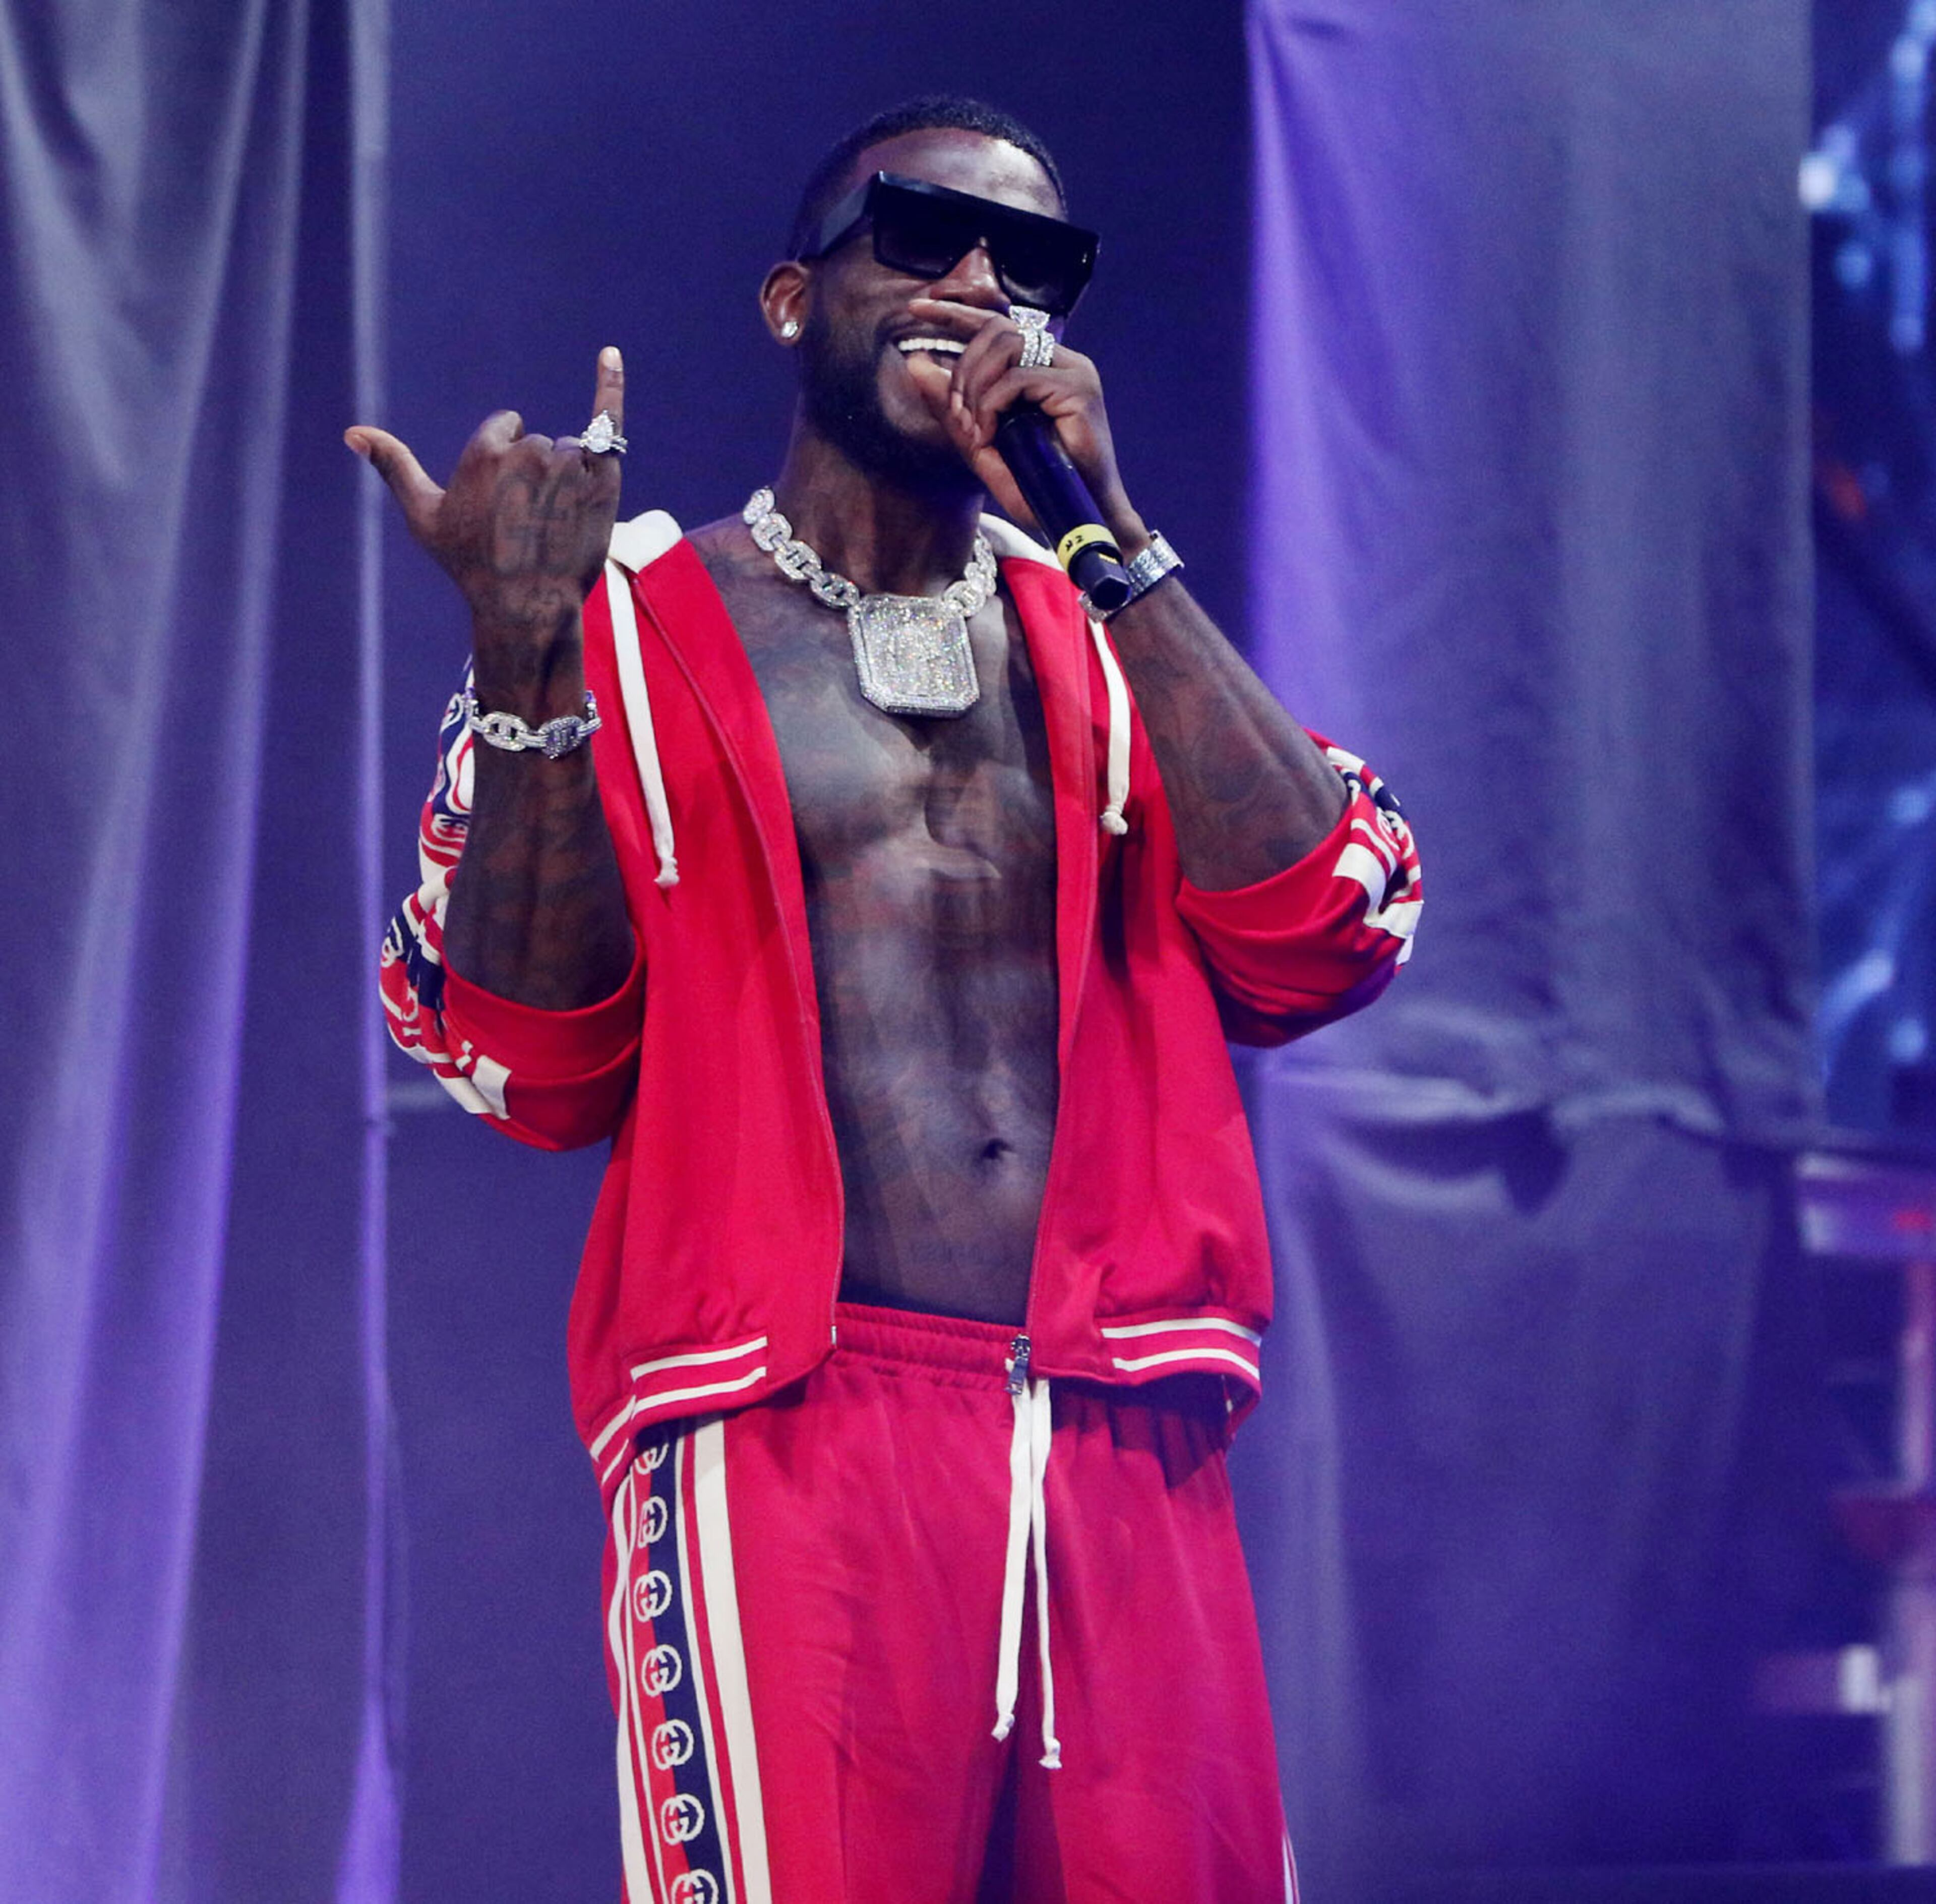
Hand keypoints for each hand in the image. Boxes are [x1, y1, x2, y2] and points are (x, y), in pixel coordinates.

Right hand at [345, 348, 625, 655]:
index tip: (504, 500)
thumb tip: (352, 432)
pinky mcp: (603, 479)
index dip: (507, 462)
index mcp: (485, 452)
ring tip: (557, 523)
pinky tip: (609, 355)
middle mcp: (528, 453)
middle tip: (531, 523)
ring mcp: (568, 466)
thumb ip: (394, 466)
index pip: (506, 428)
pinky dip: (609, 387)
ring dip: (567, 479)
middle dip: (537, 476)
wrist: (527, 606)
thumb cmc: (471, 565)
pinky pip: (607, 424)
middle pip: (539, 444)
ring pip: (570, 452)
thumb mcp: (425, 517)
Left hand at [899, 299, 1145, 550]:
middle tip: (957, 416)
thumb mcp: (981, 444)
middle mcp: (1061, 361)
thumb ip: (951, 406)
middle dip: (963, 370)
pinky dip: (991, 406)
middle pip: (996, 330)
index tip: (916, 307)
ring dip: (975, 386)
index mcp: (1042, 368)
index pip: (996, 324)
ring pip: (1005, 346)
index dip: (955, 313)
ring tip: (974, 429)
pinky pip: (1017, 378)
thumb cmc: (1038, 488)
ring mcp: (1074, 371)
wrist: (1080, 519)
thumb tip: (914, 362)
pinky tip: (988, 435)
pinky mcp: (1080, 388)